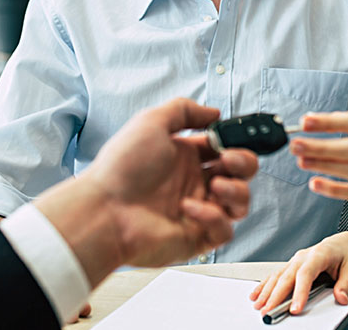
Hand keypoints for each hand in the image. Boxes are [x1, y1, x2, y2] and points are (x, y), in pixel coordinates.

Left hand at [35, 98, 257, 279]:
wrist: (104, 210)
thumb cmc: (122, 167)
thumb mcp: (151, 122)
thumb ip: (185, 110)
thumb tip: (215, 113)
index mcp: (186, 158)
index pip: (225, 149)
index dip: (235, 143)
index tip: (230, 140)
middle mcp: (194, 184)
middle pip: (240, 175)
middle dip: (244, 164)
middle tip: (228, 160)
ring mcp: (197, 212)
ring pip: (240, 204)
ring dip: (236, 191)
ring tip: (215, 185)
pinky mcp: (196, 238)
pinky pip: (224, 231)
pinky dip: (213, 217)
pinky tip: (187, 208)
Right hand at [250, 233, 347, 315]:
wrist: (343, 244)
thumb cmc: (346, 255)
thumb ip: (346, 284)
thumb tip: (341, 298)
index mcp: (319, 255)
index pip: (306, 274)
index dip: (299, 292)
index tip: (295, 309)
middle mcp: (303, 256)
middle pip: (286, 277)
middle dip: (275, 296)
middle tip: (268, 311)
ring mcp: (295, 260)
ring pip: (277, 276)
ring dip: (266, 291)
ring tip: (259, 306)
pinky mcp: (291, 265)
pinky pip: (275, 275)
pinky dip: (264, 285)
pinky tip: (257, 295)